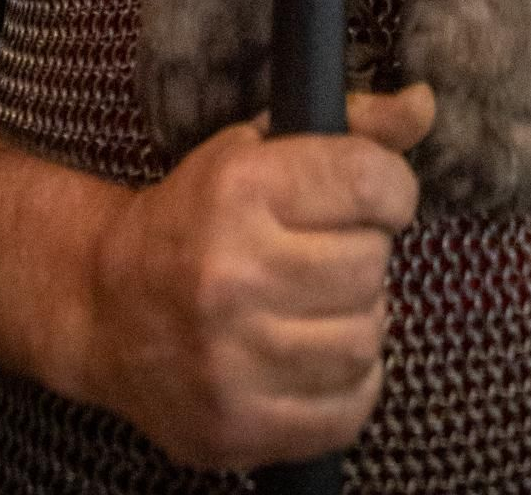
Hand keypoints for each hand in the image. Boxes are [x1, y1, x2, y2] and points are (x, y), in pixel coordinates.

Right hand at [80, 84, 432, 470]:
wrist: (105, 307)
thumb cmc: (194, 217)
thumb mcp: (256, 149)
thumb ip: (349, 125)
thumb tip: (424, 104)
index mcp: (237, 191)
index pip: (369, 181)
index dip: (392, 188)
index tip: (376, 196)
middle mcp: (231, 275)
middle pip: (371, 264)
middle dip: (364, 253)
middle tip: (331, 252)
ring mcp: (232, 359)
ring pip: (366, 339)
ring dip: (358, 319)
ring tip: (321, 305)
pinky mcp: (237, 426)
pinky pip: (347, 408)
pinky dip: (349, 383)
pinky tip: (315, 356)